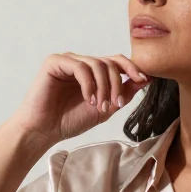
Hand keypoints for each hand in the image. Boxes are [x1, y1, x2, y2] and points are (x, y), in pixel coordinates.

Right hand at [9, 52, 149, 145]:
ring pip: (97, 64)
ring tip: (99, 106)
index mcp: (92, 72)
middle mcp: (81, 63)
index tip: (144, 80)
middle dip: (117, 84)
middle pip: (109, 62)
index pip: (116, 61)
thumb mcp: (105, 108)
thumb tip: (146, 79)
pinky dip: (88, 84)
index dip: (132, 68)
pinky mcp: (55, 62)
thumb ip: (123, 93)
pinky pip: (80, 66)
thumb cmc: (70, 121)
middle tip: (116, 104)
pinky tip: (88, 99)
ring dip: (104, 87)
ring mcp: (68, 61)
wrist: (44, 130)